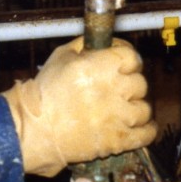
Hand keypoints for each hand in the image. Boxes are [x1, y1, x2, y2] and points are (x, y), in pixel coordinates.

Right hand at [3, 37, 155, 177]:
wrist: (34, 129)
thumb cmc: (44, 92)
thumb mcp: (61, 56)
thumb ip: (85, 44)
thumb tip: (103, 41)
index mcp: (101, 66)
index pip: (132, 57)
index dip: (128, 61)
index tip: (123, 66)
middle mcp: (114, 89)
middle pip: (140, 83)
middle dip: (130, 85)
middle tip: (117, 91)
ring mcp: (118, 117)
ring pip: (144, 109)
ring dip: (136, 109)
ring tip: (123, 111)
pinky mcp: (118, 140)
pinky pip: (146, 134)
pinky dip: (146, 131)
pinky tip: (139, 128)